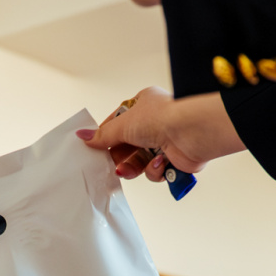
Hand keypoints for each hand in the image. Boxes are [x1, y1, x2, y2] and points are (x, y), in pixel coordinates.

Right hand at [80, 88, 246, 181]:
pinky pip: (156, 171)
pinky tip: (160, 163)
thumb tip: (83, 136)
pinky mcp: (174, 159)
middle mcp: (156, 122)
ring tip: (129, 170)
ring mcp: (166, 141)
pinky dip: (155, 170)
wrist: (193, 132)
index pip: (118, 122)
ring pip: (140, 161)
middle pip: (128, 145)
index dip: (106, 136)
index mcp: (144, 104)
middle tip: (111, 164)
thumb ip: (103, 134)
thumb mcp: (124, 124)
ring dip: (134, 167)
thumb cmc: (164, 117)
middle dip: (120, 157)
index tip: (94, 146)